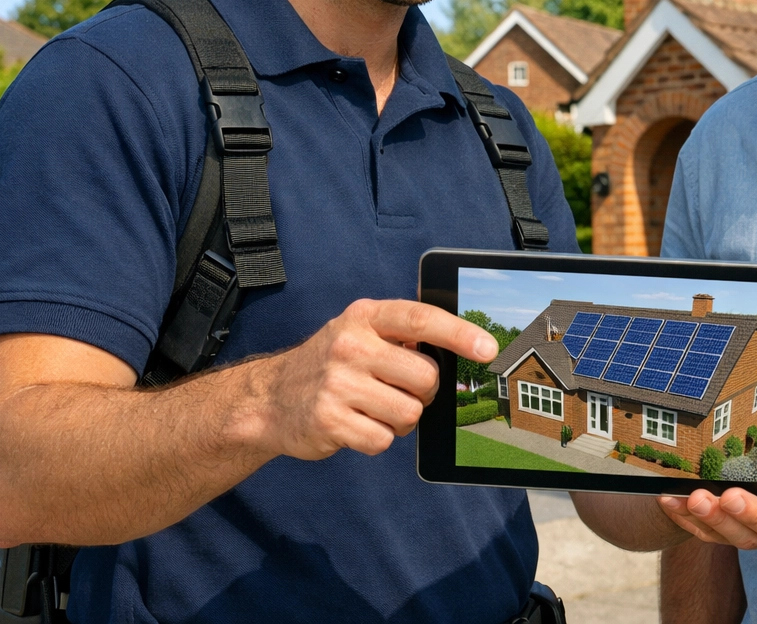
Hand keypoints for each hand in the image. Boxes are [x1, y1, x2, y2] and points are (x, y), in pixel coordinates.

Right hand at [251, 299, 496, 459]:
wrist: (268, 399)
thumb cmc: (332, 365)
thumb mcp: (360, 333)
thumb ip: (402, 335)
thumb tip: (462, 348)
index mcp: (364, 317)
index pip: (421, 319)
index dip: (460, 333)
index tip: (488, 348)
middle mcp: (350, 346)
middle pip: (425, 375)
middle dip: (425, 391)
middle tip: (401, 390)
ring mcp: (337, 384)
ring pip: (409, 412)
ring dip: (402, 419)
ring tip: (375, 408)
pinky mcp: (328, 421)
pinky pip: (383, 440)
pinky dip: (378, 438)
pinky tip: (358, 424)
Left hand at [656, 411, 756, 548]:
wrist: (746, 440)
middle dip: (754, 515)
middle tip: (733, 495)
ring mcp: (752, 530)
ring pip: (738, 537)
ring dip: (717, 520)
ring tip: (698, 496)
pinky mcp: (720, 530)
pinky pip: (704, 533)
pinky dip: (686, 518)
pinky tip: (672, 499)